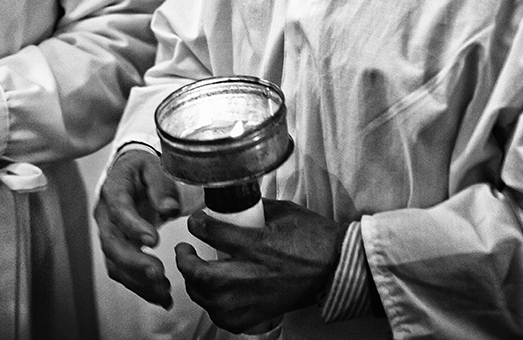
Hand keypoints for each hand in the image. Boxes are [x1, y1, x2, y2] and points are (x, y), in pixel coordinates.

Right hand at [94, 148, 186, 308]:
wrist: (130, 172)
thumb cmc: (142, 169)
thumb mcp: (153, 166)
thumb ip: (161, 184)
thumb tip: (169, 207)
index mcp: (114, 189)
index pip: (118, 209)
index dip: (132, 226)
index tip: (153, 240)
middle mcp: (105, 215)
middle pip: (111, 243)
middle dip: (134, 262)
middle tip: (158, 274)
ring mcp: (108, 234)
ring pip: (114, 263)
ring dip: (138, 281)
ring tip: (164, 292)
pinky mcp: (116, 249)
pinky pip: (122, 272)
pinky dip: (139, 286)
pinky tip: (160, 295)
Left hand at [175, 198, 346, 333]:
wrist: (338, 267)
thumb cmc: (316, 239)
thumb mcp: (284, 211)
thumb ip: (256, 208)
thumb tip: (235, 203)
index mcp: (257, 243)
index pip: (211, 232)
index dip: (196, 224)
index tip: (195, 221)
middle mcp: (252, 272)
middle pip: (203, 274)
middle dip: (186, 262)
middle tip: (185, 251)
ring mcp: (255, 296)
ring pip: (210, 300)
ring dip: (196, 286)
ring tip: (195, 274)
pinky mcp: (261, 313)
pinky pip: (227, 319)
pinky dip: (214, 309)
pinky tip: (213, 298)